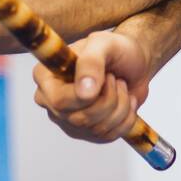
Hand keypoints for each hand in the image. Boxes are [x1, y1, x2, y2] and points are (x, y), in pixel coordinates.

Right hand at [32, 31, 150, 143]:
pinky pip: (108, 136)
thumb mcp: (104, 44)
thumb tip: (83, 93)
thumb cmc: (115, 49)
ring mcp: (67, 118)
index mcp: (46, 76)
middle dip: (109, 99)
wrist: (134, 62)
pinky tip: (126, 101)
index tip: (108, 77)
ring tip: (121, 85)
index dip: (86, 97)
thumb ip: (91, 62)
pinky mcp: (86, 131)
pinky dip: (126, 119)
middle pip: (79, 118)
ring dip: (121, 106)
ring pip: (96, 129)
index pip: (59, 101)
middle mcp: (51, 99)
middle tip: (115, 78)